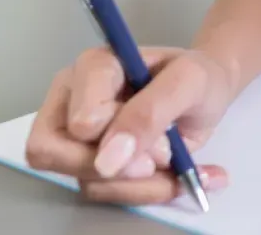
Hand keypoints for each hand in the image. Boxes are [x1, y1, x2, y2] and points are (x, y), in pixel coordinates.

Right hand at [25, 46, 233, 204]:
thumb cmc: (196, 76)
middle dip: (116, 168)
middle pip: (54, 152)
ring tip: (176, 162)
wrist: (206, 94)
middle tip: (161, 158)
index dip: (111, 139)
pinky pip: (105, 193)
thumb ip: (150, 112)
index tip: (159, 140)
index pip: (77, 119)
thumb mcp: (189, 81)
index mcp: (93, 68)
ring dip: (140, 184)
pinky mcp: (92, 164)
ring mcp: (78, 136)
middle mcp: (74, 100)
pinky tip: (175, 176)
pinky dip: (145, 192)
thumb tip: (108, 160)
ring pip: (85, 180)